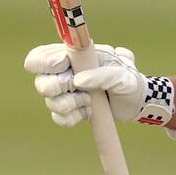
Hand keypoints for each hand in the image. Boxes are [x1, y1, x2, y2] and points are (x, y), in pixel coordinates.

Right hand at [24, 43, 173, 126]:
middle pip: (40, 81)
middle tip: (77, 86)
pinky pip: (59, 118)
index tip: (63, 65)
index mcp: (71, 57)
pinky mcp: (69, 111)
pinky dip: (73, 117)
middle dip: (58, 87)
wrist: (136, 101)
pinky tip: (89, 112)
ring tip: (90, 101)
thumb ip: (102, 73)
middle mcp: (63, 74)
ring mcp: (65, 94)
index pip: (40, 56)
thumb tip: (79, 81)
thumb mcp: (122, 73)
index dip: (44, 62)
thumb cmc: (128, 79)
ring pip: (49, 102)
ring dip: (70, 104)